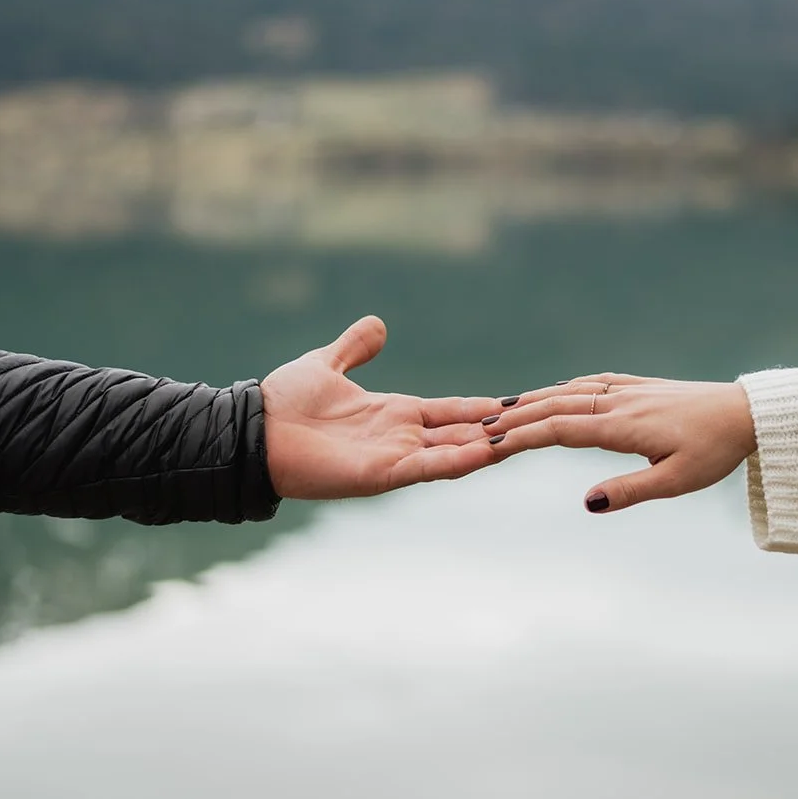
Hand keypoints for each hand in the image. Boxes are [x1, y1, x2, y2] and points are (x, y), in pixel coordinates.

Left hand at [261, 316, 503, 499]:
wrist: (255, 431)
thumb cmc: (285, 402)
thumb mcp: (327, 364)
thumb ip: (355, 348)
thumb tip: (377, 325)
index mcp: (395, 413)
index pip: (451, 411)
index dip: (483, 407)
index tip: (519, 401)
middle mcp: (402, 437)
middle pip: (462, 434)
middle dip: (498, 430)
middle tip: (542, 424)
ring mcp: (395, 457)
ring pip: (453, 453)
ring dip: (487, 447)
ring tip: (527, 439)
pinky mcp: (381, 474)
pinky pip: (426, 468)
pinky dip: (455, 462)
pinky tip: (485, 452)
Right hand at [484, 373, 756, 512]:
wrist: (747, 413)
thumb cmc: (715, 451)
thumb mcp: (676, 482)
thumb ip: (631, 491)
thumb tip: (588, 503)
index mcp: (622, 426)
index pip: (559, 430)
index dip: (522, 437)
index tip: (491, 445)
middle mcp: (619, 402)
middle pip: (556, 407)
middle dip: (516, 418)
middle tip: (481, 430)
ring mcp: (629, 391)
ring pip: (571, 392)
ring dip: (535, 401)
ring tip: (505, 411)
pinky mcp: (641, 387)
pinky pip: (593, 383)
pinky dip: (566, 388)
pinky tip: (557, 391)